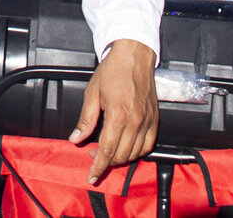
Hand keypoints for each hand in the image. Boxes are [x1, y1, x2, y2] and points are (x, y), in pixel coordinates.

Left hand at [72, 39, 158, 181]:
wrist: (134, 56)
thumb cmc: (113, 70)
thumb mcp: (92, 93)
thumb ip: (85, 119)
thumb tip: (76, 138)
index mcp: (118, 115)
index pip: (107, 150)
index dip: (98, 166)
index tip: (92, 176)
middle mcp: (135, 121)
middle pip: (121, 155)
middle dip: (106, 162)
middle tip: (93, 155)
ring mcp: (148, 121)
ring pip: (135, 154)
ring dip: (120, 158)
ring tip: (108, 151)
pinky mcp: (155, 120)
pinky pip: (148, 145)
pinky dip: (137, 152)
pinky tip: (126, 147)